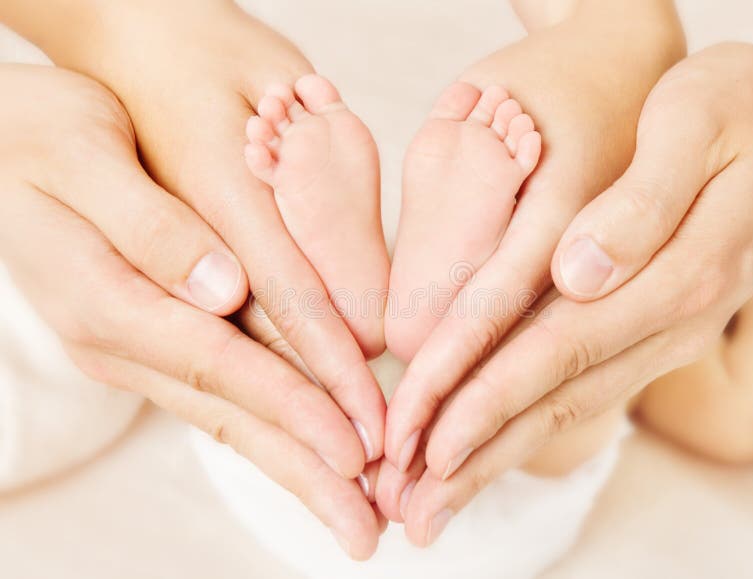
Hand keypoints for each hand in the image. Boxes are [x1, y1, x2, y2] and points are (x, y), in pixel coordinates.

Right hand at [0, 64, 382, 558]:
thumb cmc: (34, 134)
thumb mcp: (80, 155)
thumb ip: (149, 226)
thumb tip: (224, 287)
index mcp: (108, 298)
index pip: (221, 366)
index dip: (295, 409)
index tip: (357, 450)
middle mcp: (123, 339)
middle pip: (231, 416)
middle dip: (304, 472)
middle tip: (365, 527)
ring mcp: (136, 345)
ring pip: (227, 415)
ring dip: (294, 464)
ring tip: (352, 508)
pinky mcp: (151, 337)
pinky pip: (218, 392)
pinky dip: (270, 425)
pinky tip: (309, 449)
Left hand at [378, 0, 685, 542]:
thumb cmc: (740, 110)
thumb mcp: (695, 127)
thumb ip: (642, 204)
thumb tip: (577, 273)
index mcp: (673, 277)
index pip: (555, 351)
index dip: (485, 400)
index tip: (425, 445)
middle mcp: (665, 322)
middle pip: (553, 400)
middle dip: (474, 457)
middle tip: (409, 512)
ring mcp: (659, 333)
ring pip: (563, 406)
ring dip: (491, 456)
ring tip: (431, 501)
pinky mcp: (647, 328)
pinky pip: (577, 384)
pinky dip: (522, 421)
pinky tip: (483, 447)